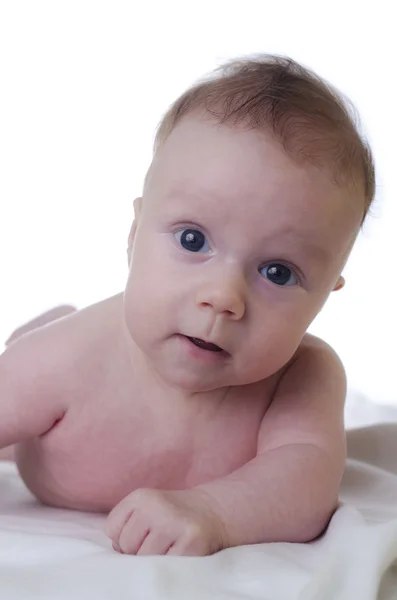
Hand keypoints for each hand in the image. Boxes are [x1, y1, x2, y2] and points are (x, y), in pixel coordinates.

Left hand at [105, 488, 226, 555]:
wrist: (212, 511)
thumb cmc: (171, 517)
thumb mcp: (145, 509)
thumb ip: (125, 527)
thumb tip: (120, 553)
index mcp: (141, 496)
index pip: (111, 529)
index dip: (124, 537)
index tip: (142, 533)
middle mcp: (156, 506)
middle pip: (126, 546)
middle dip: (138, 550)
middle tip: (159, 540)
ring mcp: (174, 523)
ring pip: (144, 559)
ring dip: (155, 559)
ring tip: (170, 546)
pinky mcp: (191, 541)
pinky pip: (166, 566)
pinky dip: (171, 564)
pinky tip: (180, 551)